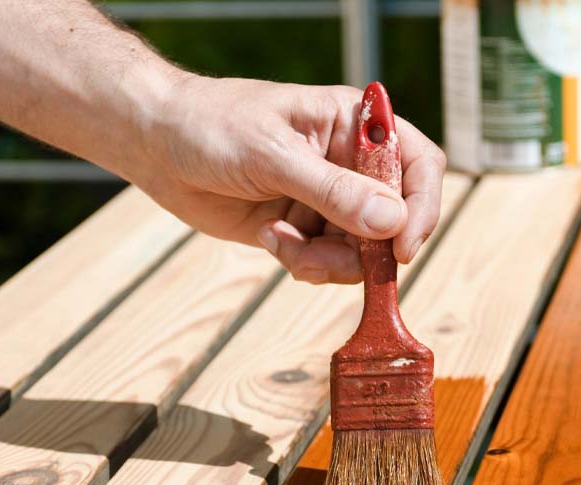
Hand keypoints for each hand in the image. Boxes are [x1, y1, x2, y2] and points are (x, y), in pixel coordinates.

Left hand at [144, 76, 445, 283]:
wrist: (159, 147)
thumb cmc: (213, 127)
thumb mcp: (273, 155)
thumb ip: (333, 191)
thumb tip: (392, 222)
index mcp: (354, 125)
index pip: (417, 163)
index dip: (421, 206)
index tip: (401, 247)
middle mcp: (349, 164)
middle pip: (393, 219)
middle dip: (364, 247)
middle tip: (325, 257)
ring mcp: (328, 199)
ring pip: (360, 250)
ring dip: (326, 259)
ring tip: (281, 240)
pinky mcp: (304, 227)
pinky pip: (327, 262)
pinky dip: (304, 262)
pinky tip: (270, 237)